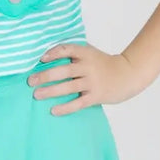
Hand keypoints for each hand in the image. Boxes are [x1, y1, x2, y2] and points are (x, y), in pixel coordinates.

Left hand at [27, 42, 151, 113]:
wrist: (128, 74)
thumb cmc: (105, 64)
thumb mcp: (91, 53)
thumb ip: (74, 54)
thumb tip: (47, 58)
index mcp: (86, 53)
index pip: (67, 49)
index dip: (53, 53)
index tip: (41, 59)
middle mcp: (88, 66)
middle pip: (63, 70)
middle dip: (45, 76)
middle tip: (31, 81)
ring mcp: (92, 82)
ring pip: (68, 87)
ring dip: (50, 91)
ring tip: (36, 95)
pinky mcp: (96, 96)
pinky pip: (78, 103)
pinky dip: (65, 107)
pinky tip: (53, 110)